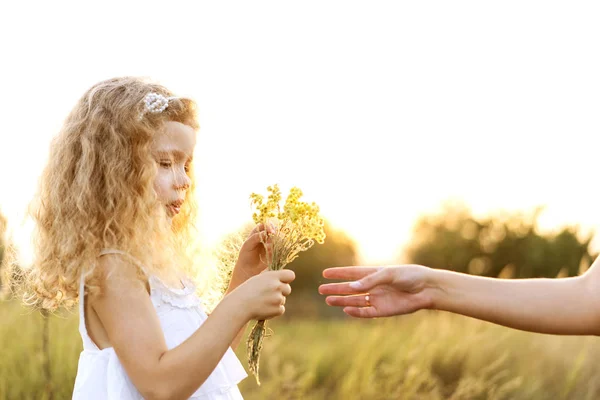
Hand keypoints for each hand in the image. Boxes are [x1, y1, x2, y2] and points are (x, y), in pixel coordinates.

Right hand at [233, 269, 294, 320]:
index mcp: (273, 276)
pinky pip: (281, 309)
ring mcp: (279, 299)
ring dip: (276, 301)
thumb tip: (278, 273)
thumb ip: (270, 276)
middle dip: (281, 291)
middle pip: (288, 289)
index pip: (290, 275)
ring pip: (283, 300)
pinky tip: (264, 308)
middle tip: (268, 294)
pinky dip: (274, 310)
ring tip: (262, 302)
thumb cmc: (246, 291)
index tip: (281, 282)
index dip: (286, 279)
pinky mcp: (278, 310)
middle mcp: (278, 286)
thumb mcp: (258, 278)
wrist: (240, 305)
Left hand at [235, 223, 275, 277]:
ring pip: (276, 239)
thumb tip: (265, 233)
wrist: (247, 269)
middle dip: (273, 232)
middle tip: (273, 234)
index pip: (264, 226)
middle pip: (272, 231)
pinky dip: (273, 249)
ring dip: (273, 241)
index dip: (268, 226)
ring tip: (267, 246)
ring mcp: (269, 245)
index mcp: (257, 234)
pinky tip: (269, 252)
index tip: (270, 230)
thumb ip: (255, 238)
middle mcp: (264, 238)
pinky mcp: (273, 253)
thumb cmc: (245, 256)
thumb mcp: (247, 245)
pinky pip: (276, 249)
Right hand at [318, 265, 434, 317]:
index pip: (352, 273)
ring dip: (342, 300)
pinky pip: (366, 312)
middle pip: (350, 288)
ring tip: (328, 300)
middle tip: (320, 289)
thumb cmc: (409, 276)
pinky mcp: (383, 310)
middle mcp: (374, 286)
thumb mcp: (388, 274)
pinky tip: (345, 309)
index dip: (339, 273)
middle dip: (336, 288)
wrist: (427, 289)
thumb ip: (369, 281)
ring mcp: (378, 298)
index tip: (325, 273)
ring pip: (355, 301)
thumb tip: (351, 288)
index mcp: (374, 273)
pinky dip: (356, 312)